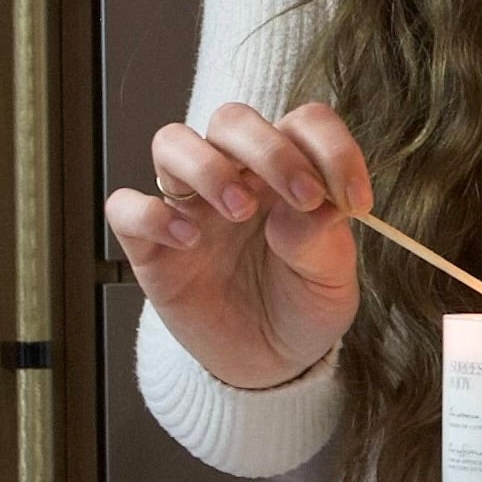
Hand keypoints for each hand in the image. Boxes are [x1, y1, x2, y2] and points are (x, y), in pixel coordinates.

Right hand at [105, 101, 369, 389]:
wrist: (270, 361)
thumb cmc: (303, 306)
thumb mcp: (331, 281)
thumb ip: (324, 241)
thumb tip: (316, 204)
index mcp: (289, 172)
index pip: (305, 124)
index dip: (332, 148)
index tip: (355, 199)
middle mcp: (236, 176)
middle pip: (233, 120)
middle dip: (269, 149)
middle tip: (302, 196)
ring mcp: (189, 205)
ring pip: (172, 142)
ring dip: (208, 167)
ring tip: (240, 211)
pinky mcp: (151, 244)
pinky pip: (125, 206)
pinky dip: (151, 213)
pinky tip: (187, 240)